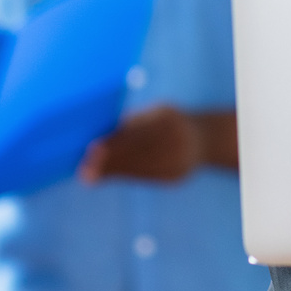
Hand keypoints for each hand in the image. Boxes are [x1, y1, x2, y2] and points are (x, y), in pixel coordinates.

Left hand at [77, 105, 234, 182]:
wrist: (205, 139)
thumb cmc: (168, 122)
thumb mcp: (156, 114)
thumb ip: (133, 123)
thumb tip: (99, 137)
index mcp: (169, 118)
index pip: (136, 133)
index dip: (114, 143)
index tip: (92, 149)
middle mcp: (177, 139)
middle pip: (137, 153)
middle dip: (109, 162)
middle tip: (84, 170)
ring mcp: (180, 160)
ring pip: (140, 168)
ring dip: (113, 171)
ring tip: (89, 175)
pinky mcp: (177, 176)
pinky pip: (146, 177)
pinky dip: (126, 174)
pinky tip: (108, 174)